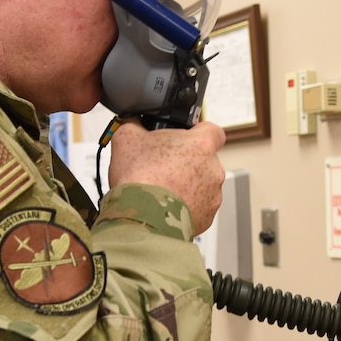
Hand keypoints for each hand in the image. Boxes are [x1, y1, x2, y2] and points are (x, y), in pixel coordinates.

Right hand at [107, 120, 226, 235]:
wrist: (142, 218)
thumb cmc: (139, 178)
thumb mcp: (127, 138)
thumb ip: (134, 123)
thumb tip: (133, 122)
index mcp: (201, 145)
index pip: (213, 130)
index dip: (197, 133)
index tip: (184, 138)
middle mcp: (214, 169)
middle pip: (203, 160)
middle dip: (186, 163)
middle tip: (162, 167)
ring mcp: (213, 195)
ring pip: (202, 185)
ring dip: (186, 186)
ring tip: (161, 190)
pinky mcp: (207, 217)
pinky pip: (198, 207)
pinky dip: (184, 207)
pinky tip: (164, 206)